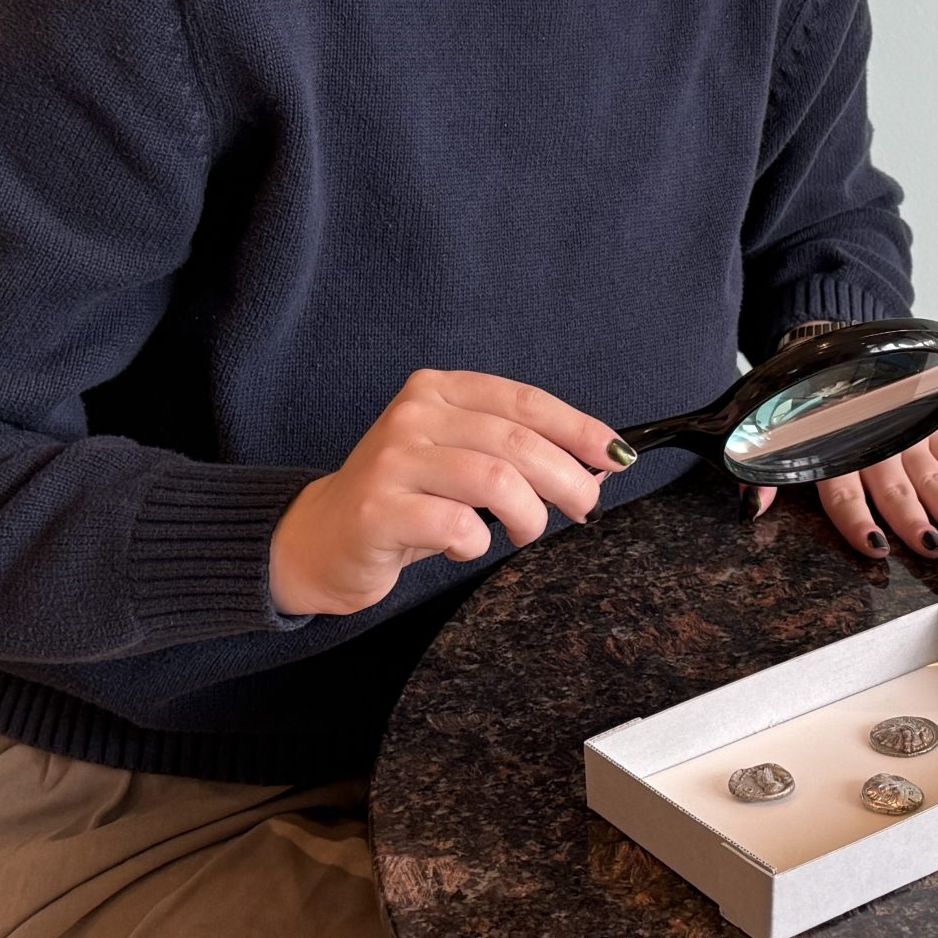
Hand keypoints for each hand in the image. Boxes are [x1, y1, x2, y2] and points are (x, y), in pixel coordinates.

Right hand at [268, 369, 631, 616]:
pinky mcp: (379, 510)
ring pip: (495, 481)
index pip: (525, 401)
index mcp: (438, 390)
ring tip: (525, 532)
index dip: (579, 428)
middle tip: (584, 507)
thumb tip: (596, 458)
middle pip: (517, 441)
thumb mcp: (458, 457)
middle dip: (568, 478)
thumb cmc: (405, 499)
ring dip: (530, 515)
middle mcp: (413, 415)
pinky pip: (458, 525)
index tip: (617, 455)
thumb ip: (514, 449)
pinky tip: (467, 546)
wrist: (321, 539)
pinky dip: (478, 542)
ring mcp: (393, 461)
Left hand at [743, 426, 937, 559]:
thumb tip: (751, 511)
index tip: (876, 547)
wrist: (831, 350)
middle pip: (893, 489)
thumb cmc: (804, 407)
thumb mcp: (775, 439)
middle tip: (933, 547)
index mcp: (831, 451)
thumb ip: (761, 477)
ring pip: (928, 473)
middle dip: (914, 520)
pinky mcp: (928, 421)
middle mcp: (871, 443)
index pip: (843, 494)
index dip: (858, 521)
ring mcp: (904, 432)